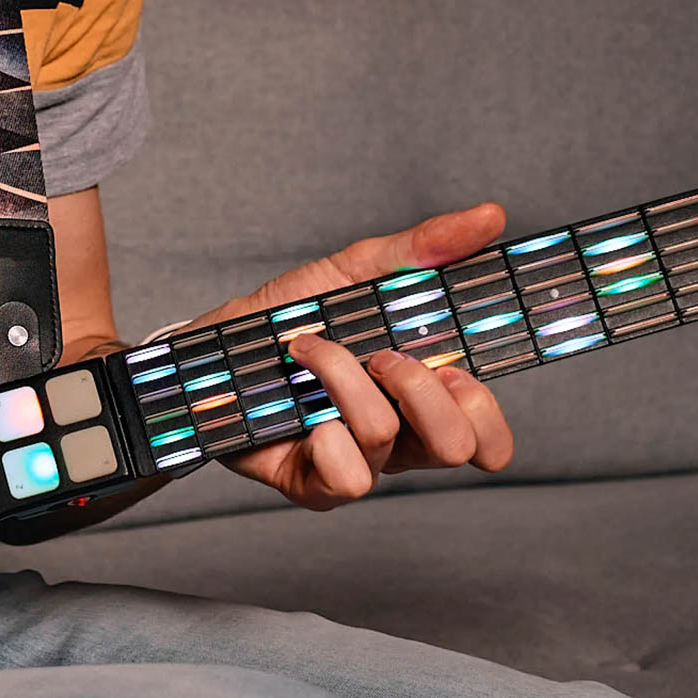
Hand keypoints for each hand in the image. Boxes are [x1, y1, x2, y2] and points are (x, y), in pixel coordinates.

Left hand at [191, 204, 516, 510]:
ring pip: (388, 442)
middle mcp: (398, 436)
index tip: (458, 370)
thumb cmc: (286, 315)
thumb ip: (422, 247)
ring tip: (310, 352)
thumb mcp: (354, 268)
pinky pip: (347, 480)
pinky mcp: (312, 483)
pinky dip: (329, 441)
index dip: (487, 414)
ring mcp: (355, 461)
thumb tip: (490, 214)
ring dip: (350, 386)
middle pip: (456, 446)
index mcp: (422, 395)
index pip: (488, 438)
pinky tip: (305, 415)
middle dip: (424, 392)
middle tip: (382, 356)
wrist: (207, 347)